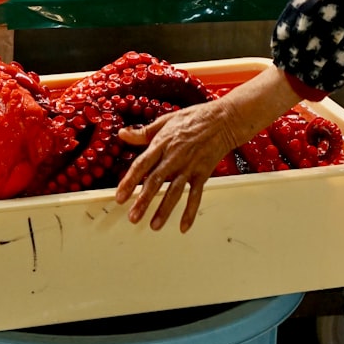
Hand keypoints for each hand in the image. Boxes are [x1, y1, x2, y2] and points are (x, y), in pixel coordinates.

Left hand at [114, 101, 238, 232]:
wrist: (223, 120)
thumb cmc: (194, 117)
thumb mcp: (165, 120)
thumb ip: (143, 132)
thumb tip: (123, 134)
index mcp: (163, 143)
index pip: (142, 164)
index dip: (129, 181)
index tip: (120, 196)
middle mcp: (175, 156)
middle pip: (156, 181)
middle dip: (143, 201)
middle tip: (133, 217)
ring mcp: (189, 166)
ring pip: (175, 191)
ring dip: (164, 210)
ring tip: (154, 225)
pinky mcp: (202, 173)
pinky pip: (196, 195)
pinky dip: (190, 211)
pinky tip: (184, 225)